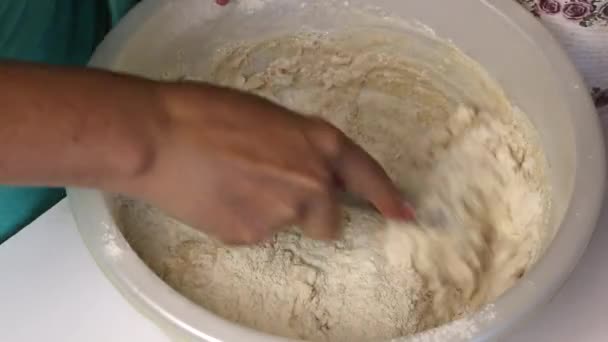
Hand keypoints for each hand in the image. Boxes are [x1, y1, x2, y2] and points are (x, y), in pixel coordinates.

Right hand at [128, 83, 411, 243]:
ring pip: (286, 225)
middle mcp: (312, 181)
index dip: (386, 196)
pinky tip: (217, 198)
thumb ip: (298, 146)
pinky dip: (239, 220)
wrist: (161, 137)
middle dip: (310, 215)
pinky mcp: (252, 235)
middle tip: (272, 193)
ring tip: (231, 184)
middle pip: (328, 219)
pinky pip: (253, 232)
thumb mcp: (268, 117)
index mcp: (318, 142)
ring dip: (267, 212)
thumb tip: (302, 167)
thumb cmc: (206, 112)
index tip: (401, 214)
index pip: (366, 174)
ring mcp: (284, 212)